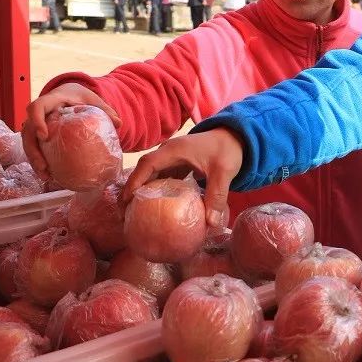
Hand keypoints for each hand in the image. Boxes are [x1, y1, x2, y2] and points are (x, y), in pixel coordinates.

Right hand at [22, 83, 121, 179]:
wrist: (68, 92)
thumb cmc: (79, 96)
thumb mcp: (92, 99)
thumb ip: (105, 109)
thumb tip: (119, 123)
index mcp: (51, 101)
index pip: (36, 108)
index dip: (37, 121)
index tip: (43, 136)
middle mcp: (39, 113)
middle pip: (27, 131)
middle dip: (33, 150)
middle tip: (43, 166)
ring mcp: (36, 124)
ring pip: (27, 143)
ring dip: (34, 160)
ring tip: (46, 176)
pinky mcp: (37, 134)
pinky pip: (34, 148)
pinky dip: (39, 161)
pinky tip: (48, 175)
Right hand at [123, 128, 242, 227]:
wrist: (236, 137)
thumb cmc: (228, 150)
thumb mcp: (224, 172)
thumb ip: (217, 196)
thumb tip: (211, 224)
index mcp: (175, 150)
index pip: (148, 164)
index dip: (135, 180)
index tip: (127, 199)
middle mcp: (169, 152)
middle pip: (144, 169)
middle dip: (132, 188)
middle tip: (125, 211)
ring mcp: (173, 157)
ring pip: (152, 173)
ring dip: (143, 189)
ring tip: (136, 211)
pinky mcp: (179, 164)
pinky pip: (162, 176)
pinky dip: (157, 189)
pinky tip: (156, 205)